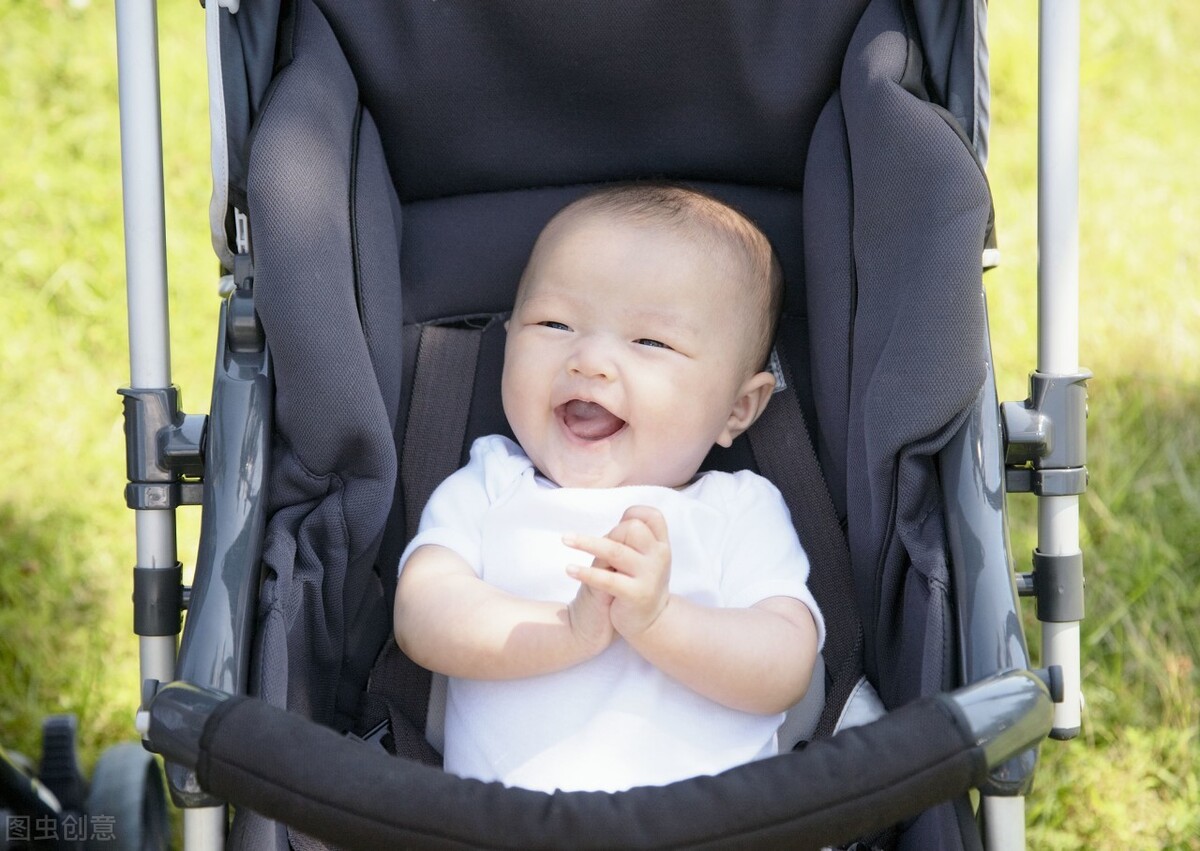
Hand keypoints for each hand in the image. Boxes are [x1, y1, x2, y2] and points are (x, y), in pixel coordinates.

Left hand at [564, 506, 670, 637]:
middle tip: (596, 546)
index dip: (634, 513)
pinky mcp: (636, 595)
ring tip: (566, 540)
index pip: (653, 517)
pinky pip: (607, 580)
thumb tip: (619, 523)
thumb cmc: (638, 582)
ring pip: (615, 550)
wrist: (650, 623)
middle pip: (633, 528)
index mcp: (661, 545)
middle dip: (611, 532)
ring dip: (586, 543)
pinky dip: (586, 573)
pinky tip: (570, 570)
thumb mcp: (643, 559)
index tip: (620, 521)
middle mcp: (659, 557)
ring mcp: (649, 576)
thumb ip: (633, 540)